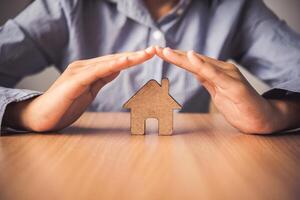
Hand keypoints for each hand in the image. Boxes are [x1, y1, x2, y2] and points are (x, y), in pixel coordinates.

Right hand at [4, 47, 155, 131]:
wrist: (41, 117)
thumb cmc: (65, 104)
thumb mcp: (89, 90)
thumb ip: (102, 78)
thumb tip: (117, 68)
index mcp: (89, 70)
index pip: (115, 62)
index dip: (132, 58)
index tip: (150, 55)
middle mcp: (84, 67)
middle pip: (114, 59)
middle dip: (135, 55)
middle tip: (154, 50)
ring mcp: (78, 73)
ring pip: (107, 63)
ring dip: (127, 58)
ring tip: (144, 54)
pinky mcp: (74, 82)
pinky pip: (95, 72)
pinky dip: (110, 66)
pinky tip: (123, 62)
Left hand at [155, 46, 298, 133]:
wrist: (261, 118)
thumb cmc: (240, 107)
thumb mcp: (218, 93)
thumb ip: (208, 81)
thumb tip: (196, 72)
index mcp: (216, 72)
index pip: (192, 63)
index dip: (176, 58)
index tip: (159, 53)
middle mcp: (222, 69)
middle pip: (193, 61)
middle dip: (173, 55)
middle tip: (156, 49)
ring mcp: (228, 75)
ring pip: (201, 64)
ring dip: (182, 57)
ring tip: (166, 51)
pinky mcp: (234, 85)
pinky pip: (215, 74)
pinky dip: (202, 65)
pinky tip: (191, 57)